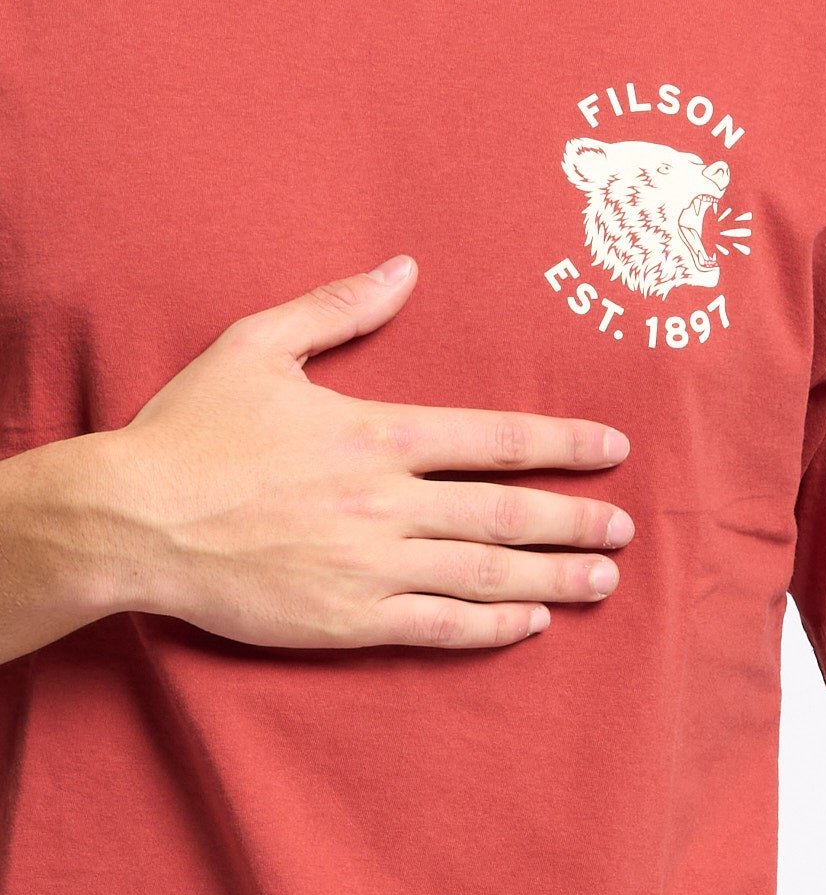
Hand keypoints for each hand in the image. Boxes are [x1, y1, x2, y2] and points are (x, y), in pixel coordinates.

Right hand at [97, 255, 633, 649]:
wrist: (130, 522)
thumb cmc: (189, 433)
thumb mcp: (257, 346)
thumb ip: (338, 307)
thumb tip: (405, 268)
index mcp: (376, 434)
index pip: (497, 439)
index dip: (564, 444)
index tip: (613, 450)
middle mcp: (387, 503)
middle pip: (508, 513)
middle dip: (576, 520)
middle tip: (626, 528)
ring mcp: (372, 566)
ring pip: (487, 574)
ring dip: (554, 577)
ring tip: (603, 578)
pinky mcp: (348, 619)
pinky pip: (440, 626)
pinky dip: (493, 625)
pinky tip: (531, 622)